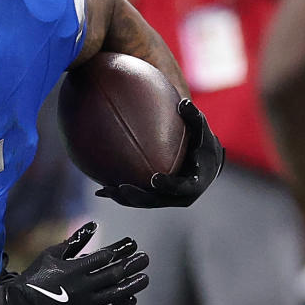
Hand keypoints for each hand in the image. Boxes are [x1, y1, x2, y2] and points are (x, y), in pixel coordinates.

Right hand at [0, 222, 147, 304]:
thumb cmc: (37, 275)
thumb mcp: (52, 253)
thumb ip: (74, 241)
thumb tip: (93, 225)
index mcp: (73, 269)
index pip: (104, 257)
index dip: (120, 249)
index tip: (133, 243)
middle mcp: (82, 288)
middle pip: (114, 275)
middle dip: (132, 265)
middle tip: (145, 258)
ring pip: (116, 294)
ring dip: (132, 285)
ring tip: (144, 278)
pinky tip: (131, 299)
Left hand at [96, 99, 224, 207]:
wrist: (203, 160)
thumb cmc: (201, 141)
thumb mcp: (201, 130)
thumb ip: (194, 117)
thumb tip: (184, 103)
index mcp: (195, 183)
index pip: (181, 187)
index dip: (168, 185)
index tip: (154, 178)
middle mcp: (181, 196)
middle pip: (157, 200)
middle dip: (139, 197)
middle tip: (121, 187)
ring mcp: (167, 199)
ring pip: (143, 202)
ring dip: (124, 198)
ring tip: (105, 189)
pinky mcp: (155, 197)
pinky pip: (136, 198)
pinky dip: (120, 195)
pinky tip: (100, 190)